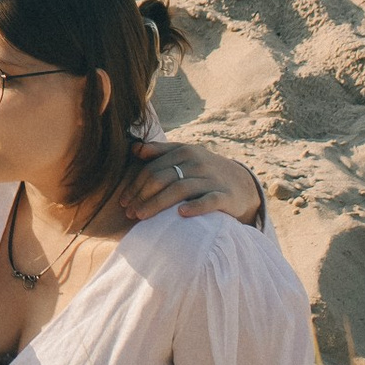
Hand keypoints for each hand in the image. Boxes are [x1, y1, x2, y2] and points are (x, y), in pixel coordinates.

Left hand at [131, 136, 265, 226]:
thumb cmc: (204, 171)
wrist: (241, 183)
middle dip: (142, 196)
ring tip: (142, 217)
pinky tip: (181, 214)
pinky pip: (209, 201)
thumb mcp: (185, 156)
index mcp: (184, 152)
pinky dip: (195, 206)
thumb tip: (134, 148)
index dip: (135, 185)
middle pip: (163, 178)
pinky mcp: (225, 196)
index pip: (153, 168)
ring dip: (157, 203)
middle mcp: (197, 163)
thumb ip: (160, 151)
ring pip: (180, 189)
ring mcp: (212, 179)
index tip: (123, 201)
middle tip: (129, 212)